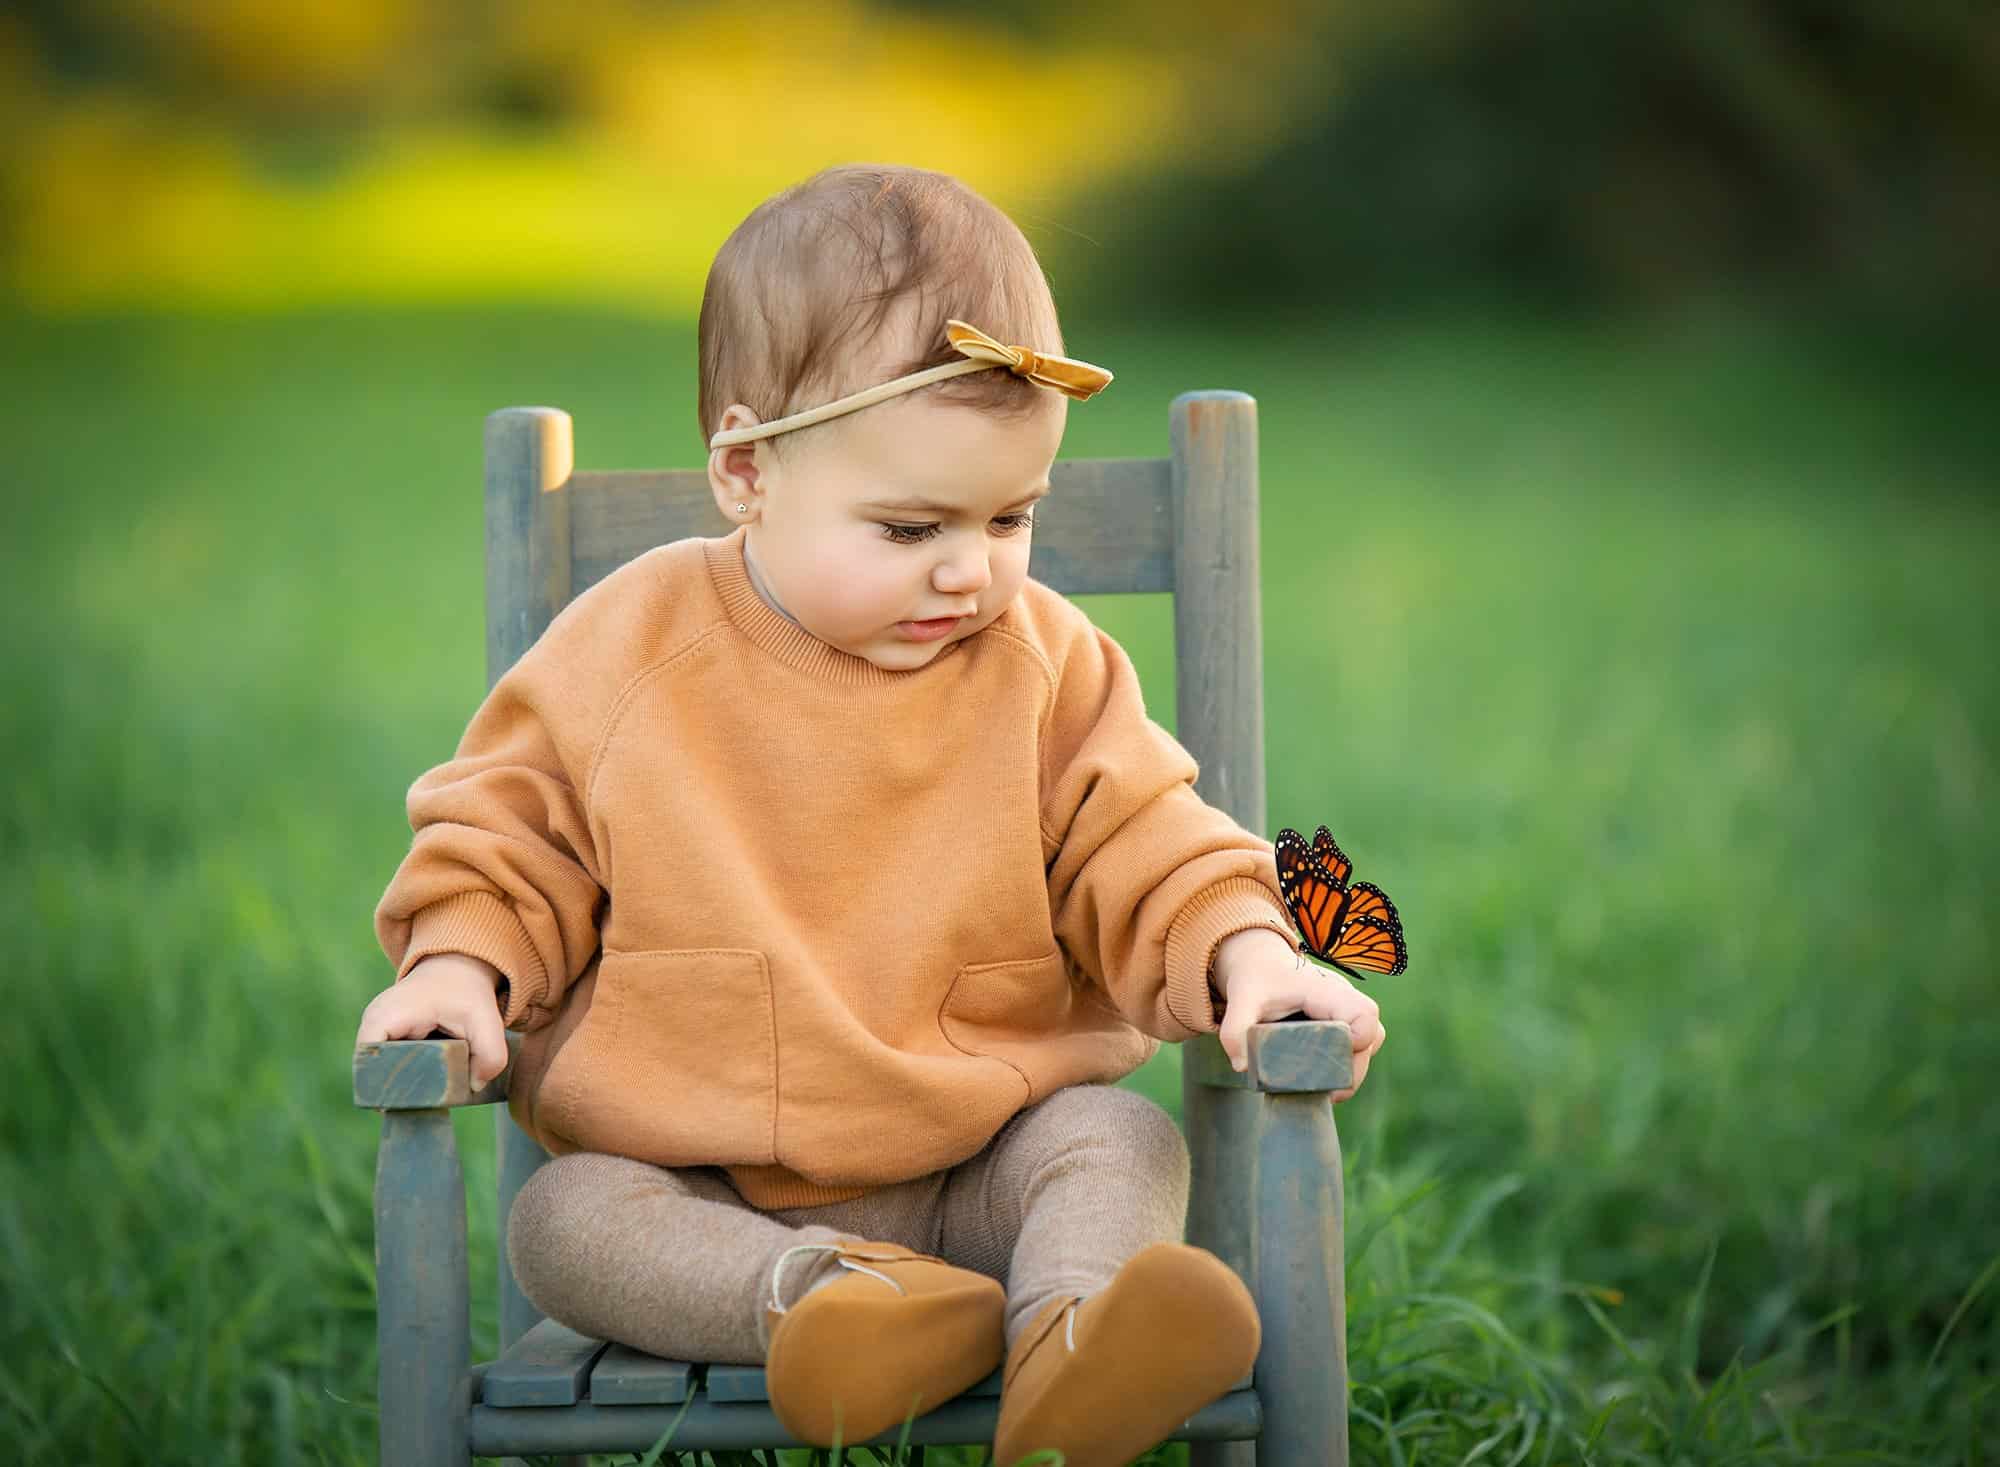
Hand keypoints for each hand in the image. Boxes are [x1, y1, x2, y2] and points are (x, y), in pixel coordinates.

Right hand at [355, 953, 510, 1086]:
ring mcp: (375, 1029)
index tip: (411, 1101)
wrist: (458, 968)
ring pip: (378, 1070)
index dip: (385, 1087)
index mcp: (385, 1017)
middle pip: (371, 1072)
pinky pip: (387, 1063)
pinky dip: (405, 1073)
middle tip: (423, 1104)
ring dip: (401, 1083)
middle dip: (396, 1090)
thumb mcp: (485, 1020)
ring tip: (426, 1095)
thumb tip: (474, 1087)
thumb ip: (490, 1055)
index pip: (368, 1064)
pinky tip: (426, 1083)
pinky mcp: (384, 1035)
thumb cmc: (465, 992)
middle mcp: (372, 1023)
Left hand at [1211, 927, 1384, 1102]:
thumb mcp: (1242, 998)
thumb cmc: (1258, 979)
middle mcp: (1344, 999)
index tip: (1330, 1059)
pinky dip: (1345, 1066)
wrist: (1263, 964)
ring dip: (1350, 1071)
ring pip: (1368, 1045)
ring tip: (1323, 1089)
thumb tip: (1242, 1067)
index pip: (1364, 1014)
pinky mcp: (1344, 1023)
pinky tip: (1322, 1082)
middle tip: (1324, 1093)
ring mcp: (1347, 1012)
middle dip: (1350, 1071)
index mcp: (1325, 990)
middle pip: (1370, 1039)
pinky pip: (1358, 1048)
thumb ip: (1235, 1030)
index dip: (1358, 1041)